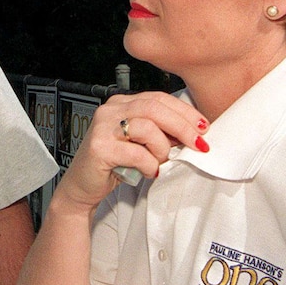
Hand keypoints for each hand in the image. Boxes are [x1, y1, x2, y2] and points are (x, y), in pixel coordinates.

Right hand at [56, 92, 208, 210]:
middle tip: (198, 143)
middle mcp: (110, 110)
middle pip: (155, 108)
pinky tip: (149, 172)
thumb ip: (160, 131)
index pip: (158, 98)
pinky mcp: (99, 148)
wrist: (82, 186)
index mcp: (121, 103)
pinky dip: (150, 165)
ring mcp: (102, 127)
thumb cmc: (114, 164)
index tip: (203, 127)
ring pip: (147, 127)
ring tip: (160, 162)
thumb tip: (193, 132)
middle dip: (182, 126)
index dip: (184, 112)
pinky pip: (137, 153)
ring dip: (162, 149)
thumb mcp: (140, 142)